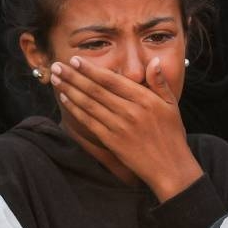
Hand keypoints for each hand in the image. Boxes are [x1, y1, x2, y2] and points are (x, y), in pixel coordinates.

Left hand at [50, 56, 201, 200]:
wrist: (170, 167)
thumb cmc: (171, 134)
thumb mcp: (171, 105)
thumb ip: (160, 82)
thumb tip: (152, 61)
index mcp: (144, 99)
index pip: (112, 80)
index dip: (91, 69)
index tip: (75, 60)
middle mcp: (130, 111)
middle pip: (95, 90)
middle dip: (73, 76)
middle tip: (56, 66)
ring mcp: (119, 127)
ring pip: (89, 105)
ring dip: (70, 90)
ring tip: (56, 79)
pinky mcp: (112, 141)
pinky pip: (89, 122)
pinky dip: (76, 110)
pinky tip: (65, 99)